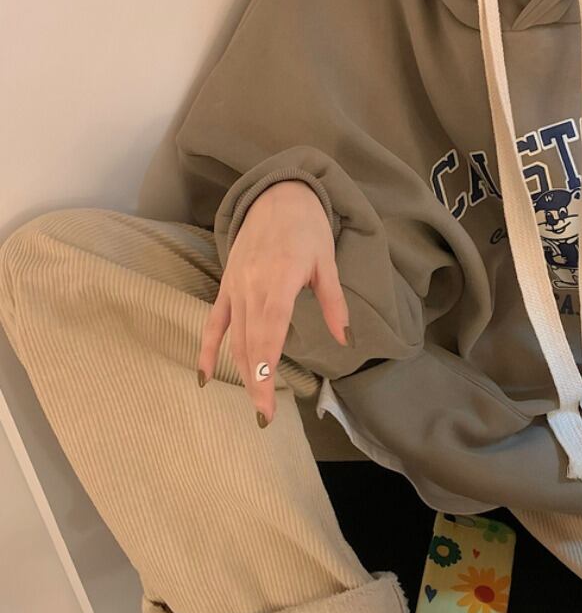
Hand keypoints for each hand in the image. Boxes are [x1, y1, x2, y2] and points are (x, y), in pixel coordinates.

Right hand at [197, 180, 350, 424]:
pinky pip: (213, 321)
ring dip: (240, 371)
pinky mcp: (227, 285)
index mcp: (278, 281)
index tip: (268, 403)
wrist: (277, 195)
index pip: (268, 335)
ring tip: (251, 402)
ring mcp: (234, 287)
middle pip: (249, 344)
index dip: (266, 372)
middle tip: (264, 417)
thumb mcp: (327, 261)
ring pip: (233, 337)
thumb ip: (333, 302)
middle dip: (256, 382)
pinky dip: (207, 348)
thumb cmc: (307, 227)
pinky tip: (205, 376)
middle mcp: (251, 287)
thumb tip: (345, 338)